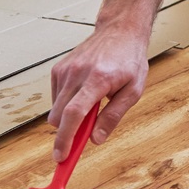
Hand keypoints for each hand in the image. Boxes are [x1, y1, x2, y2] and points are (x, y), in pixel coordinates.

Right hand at [49, 25, 148, 161]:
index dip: (65, 139)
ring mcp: (65, 70)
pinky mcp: (58, 69)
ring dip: (67, 118)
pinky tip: (83, 94)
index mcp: (97, 79)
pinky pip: (55, 98)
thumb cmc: (129, 60)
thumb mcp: (133, 90)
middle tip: (82, 138)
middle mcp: (77, 73)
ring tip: (91, 105)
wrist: (119, 31)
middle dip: (65, 134)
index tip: (62, 157)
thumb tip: (95, 139)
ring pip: (55, 109)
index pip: (73, 114)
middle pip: (58, 116)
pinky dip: (65, 104)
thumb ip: (113, 116)